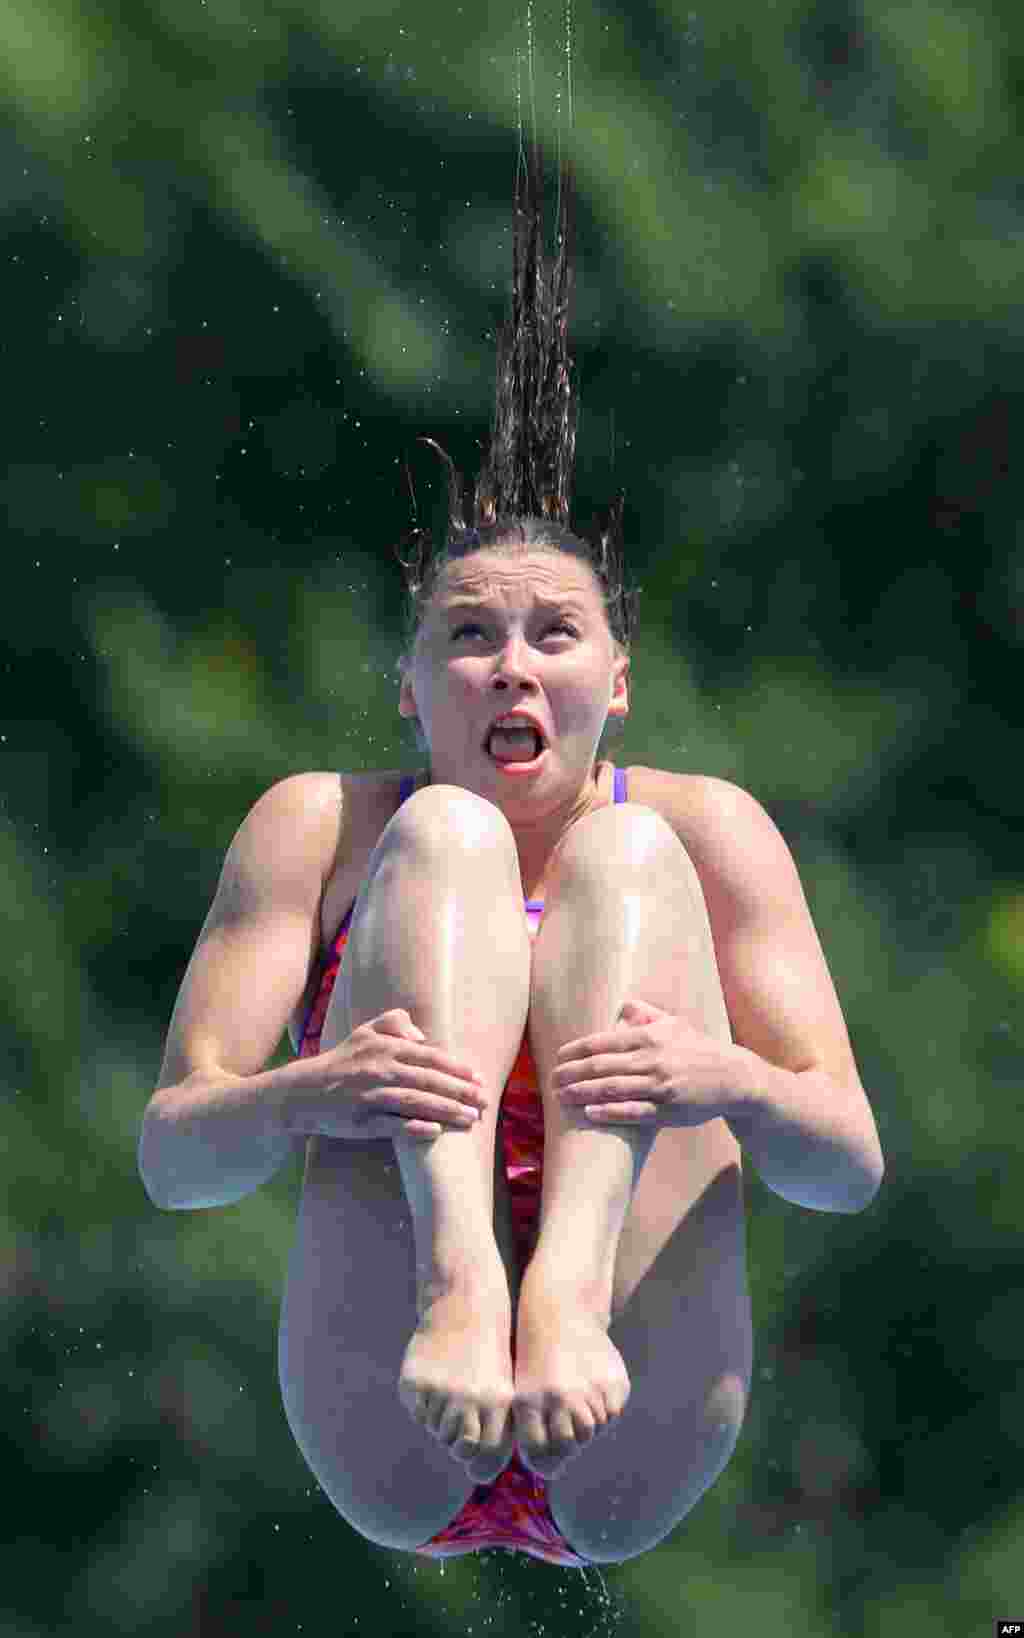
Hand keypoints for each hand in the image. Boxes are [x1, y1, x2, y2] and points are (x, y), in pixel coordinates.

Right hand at [285, 1009, 487, 1141]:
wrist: (302, 1092)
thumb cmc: (340, 1062)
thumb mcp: (364, 1033)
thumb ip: (394, 1023)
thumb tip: (423, 1034)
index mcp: (384, 1048)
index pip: (429, 1057)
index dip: (457, 1068)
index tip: (478, 1078)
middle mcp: (379, 1070)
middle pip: (429, 1081)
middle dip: (461, 1092)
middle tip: (485, 1102)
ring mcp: (370, 1096)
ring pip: (416, 1103)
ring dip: (447, 1111)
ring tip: (470, 1119)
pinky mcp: (360, 1121)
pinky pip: (392, 1125)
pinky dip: (414, 1128)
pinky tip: (435, 1132)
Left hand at [550, 999, 741, 1128]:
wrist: (734, 1078)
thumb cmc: (699, 1049)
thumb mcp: (675, 1024)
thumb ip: (646, 1014)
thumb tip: (623, 1006)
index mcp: (650, 1037)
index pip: (603, 1042)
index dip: (576, 1050)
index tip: (558, 1056)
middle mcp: (652, 1060)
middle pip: (601, 1066)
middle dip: (571, 1073)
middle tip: (551, 1079)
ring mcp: (660, 1086)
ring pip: (612, 1089)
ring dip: (582, 1093)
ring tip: (561, 1096)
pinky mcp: (668, 1110)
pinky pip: (633, 1112)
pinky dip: (609, 1112)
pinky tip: (590, 1112)